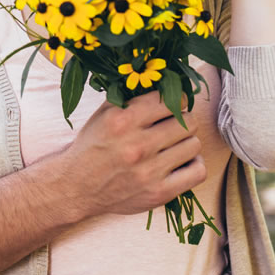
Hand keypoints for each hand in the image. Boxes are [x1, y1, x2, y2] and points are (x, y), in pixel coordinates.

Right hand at [59, 92, 206, 215]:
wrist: (77, 187)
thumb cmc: (93, 146)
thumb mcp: (104, 114)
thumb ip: (133, 97)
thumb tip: (166, 81)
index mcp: (123, 120)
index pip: (170, 100)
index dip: (176, 99)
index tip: (173, 104)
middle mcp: (137, 145)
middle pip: (188, 122)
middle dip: (183, 120)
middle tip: (174, 125)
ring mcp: (149, 171)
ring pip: (194, 145)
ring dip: (187, 143)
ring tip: (175, 145)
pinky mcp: (158, 193)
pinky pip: (197, 172)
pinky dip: (193, 165)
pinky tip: (181, 162)